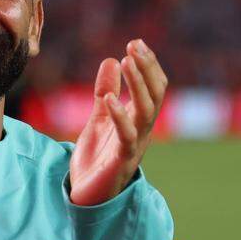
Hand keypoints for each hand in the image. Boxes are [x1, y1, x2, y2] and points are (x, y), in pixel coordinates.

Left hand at [69, 39, 166, 205]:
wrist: (85, 196)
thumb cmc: (95, 159)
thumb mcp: (97, 118)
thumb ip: (105, 92)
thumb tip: (111, 60)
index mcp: (138, 120)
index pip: (153, 88)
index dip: (148, 66)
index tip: (135, 43)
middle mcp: (142, 131)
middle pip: (155, 95)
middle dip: (147, 69)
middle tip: (134, 46)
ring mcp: (134, 146)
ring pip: (146, 111)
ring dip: (138, 84)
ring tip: (127, 61)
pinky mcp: (120, 160)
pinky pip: (126, 137)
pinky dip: (119, 116)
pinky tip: (108, 99)